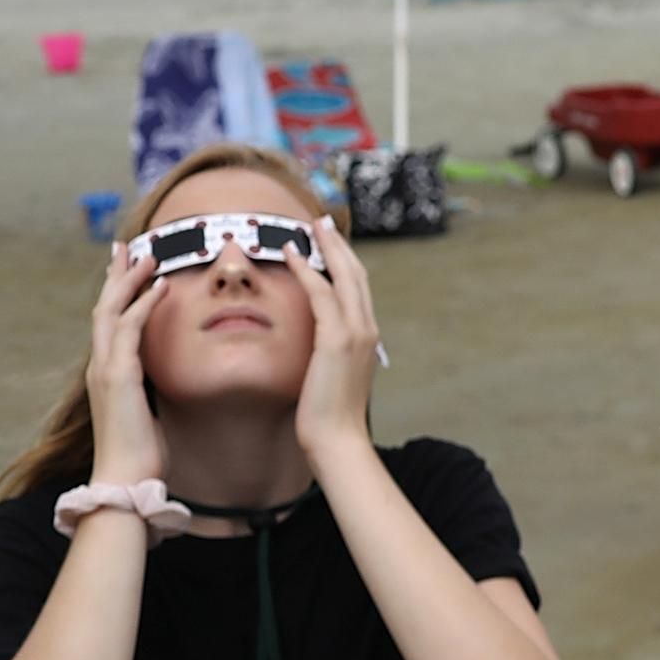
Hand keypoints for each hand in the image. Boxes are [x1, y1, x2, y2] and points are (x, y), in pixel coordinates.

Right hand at [86, 240, 168, 484]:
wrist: (126, 479)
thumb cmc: (141, 453)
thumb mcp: (148, 413)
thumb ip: (151, 392)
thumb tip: (165, 383)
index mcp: (109, 373)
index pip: (111, 323)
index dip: (119, 294)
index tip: (129, 270)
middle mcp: (102, 366)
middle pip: (104, 307)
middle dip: (116, 276)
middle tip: (126, 247)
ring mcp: (107, 369)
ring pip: (112, 310)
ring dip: (130, 281)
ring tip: (149, 256)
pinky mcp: (119, 377)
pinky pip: (129, 330)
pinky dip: (145, 305)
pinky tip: (161, 287)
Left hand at [293, 219, 383, 457]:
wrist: (338, 438)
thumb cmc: (330, 414)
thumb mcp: (333, 376)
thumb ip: (330, 354)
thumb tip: (318, 345)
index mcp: (366, 337)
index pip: (357, 289)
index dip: (345, 262)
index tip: (330, 242)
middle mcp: (366, 329)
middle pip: (356, 274)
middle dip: (339, 244)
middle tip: (322, 221)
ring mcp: (355, 333)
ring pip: (344, 276)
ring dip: (326, 247)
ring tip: (310, 226)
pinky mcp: (336, 339)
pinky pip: (321, 294)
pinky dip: (308, 270)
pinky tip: (293, 254)